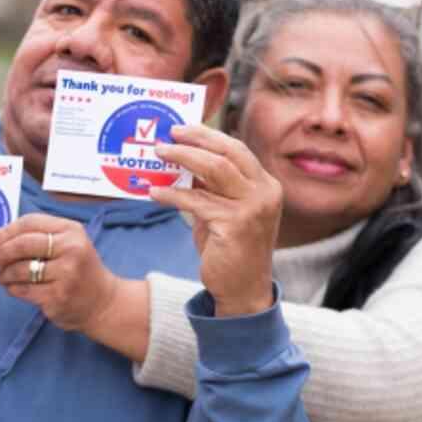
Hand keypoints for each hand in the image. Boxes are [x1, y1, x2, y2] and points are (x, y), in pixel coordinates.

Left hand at [0, 214, 120, 332]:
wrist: (103, 302)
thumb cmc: (79, 269)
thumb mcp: (69, 243)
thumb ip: (40, 237)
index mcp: (71, 230)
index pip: (31, 223)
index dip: (6, 231)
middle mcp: (71, 249)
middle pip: (23, 244)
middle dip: (0, 252)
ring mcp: (66, 274)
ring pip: (20, 270)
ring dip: (4, 274)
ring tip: (2, 276)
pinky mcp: (58, 296)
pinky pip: (24, 290)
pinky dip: (13, 288)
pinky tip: (14, 287)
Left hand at [150, 123, 280, 316]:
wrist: (243, 292)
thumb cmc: (231, 250)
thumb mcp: (225, 211)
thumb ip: (213, 187)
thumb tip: (184, 160)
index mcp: (266, 185)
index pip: (236, 149)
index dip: (208, 136)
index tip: (182, 129)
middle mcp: (265, 193)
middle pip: (228, 152)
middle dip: (196, 139)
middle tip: (168, 135)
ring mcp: (253, 208)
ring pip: (214, 169)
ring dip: (182, 157)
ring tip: (159, 154)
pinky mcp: (235, 225)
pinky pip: (197, 200)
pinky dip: (173, 193)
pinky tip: (155, 192)